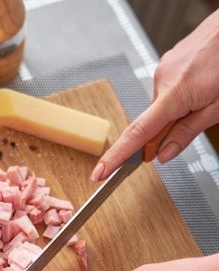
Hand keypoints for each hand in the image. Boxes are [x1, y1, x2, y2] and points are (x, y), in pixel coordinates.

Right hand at [91, 9, 218, 181]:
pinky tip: (199, 85)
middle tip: (194, 120)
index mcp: (174, 93)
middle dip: (167, 130)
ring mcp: (165, 66)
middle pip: (152, 121)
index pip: (137, 134)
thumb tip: (164, 154)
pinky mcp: (169, 60)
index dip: (116, 157)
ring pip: (163, 105)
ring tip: (204, 95)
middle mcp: (162, 78)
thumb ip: (187, 132)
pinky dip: (179, 96)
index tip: (100, 173)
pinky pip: (167, 89)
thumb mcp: (217, 108)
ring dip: (177, 110)